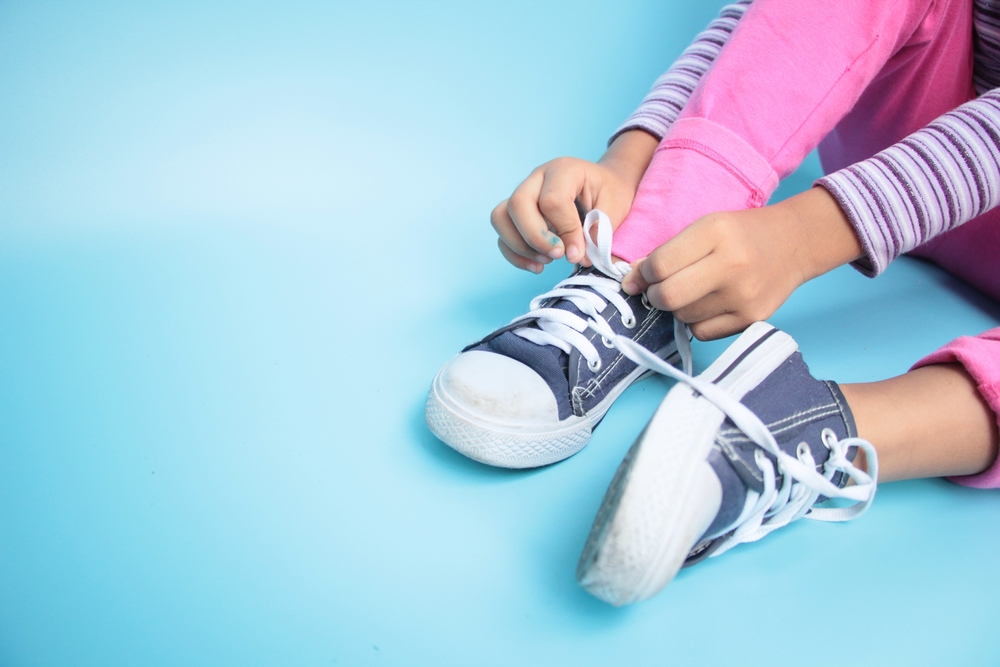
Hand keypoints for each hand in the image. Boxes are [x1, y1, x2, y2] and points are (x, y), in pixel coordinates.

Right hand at [491, 131, 657, 272]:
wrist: (603, 185)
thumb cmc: (608, 192)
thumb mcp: (614, 207)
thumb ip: (599, 230)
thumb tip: (578, 256)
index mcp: (563, 170)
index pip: (552, 201)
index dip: (564, 231)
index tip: (578, 253)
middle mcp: (537, 177)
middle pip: (517, 204)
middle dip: (536, 238)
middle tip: (558, 255)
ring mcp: (523, 193)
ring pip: (500, 217)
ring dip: (520, 246)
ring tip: (547, 260)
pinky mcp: (516, 212)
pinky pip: (502, 233)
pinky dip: (514, 253)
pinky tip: (537, 265)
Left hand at [621, 187, 863, 339]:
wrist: (795, 244)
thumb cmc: (741, 234)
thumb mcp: (705, 228)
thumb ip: (667, 252)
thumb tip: (632, 281)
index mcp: (716, 232)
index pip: (660, 265)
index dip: (644, 274)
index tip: (644, 275)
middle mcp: (732, 264)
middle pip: (669, 296)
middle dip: (655, 296)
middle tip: (660, 290)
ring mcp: (744, 295)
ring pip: (683, 317)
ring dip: (678, 308)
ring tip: (693, 292)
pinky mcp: (752, 318)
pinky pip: (703, 332)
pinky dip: (697, 321)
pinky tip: (709, 304)